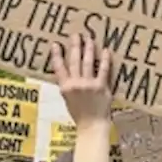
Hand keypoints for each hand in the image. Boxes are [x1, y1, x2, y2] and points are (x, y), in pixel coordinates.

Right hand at [52, 33, 111, 161]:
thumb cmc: (80, 114)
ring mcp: (89, 85)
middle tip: (76, 35)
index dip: (57, 55)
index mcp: (65, 87)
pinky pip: (103, 70)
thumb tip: (66, 72)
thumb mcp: (68, 100)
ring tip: (89, 39)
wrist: (92, 125)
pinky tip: (106, 51)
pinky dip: (104, 60)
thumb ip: (67, 86)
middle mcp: (75, 84)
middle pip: (74, 61)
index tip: (56, 44)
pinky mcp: (102, 87)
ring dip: (88, 49)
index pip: (59, 67)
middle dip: (75, 46)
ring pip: (87, 62)